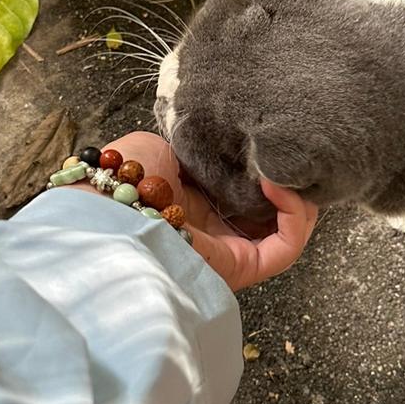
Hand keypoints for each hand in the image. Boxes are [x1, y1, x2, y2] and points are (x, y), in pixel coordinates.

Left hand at [95, 132, 317, 291]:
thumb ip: (202, 145)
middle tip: (294, 157)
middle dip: (291, 186)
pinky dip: (293, 215)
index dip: (266, 170)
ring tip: (289, 169)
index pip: (244, 192)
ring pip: (285, 234)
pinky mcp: (239, 269)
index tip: (273, 145)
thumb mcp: (167, 148)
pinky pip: (286, 248)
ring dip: (298, 200)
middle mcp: (212, 234)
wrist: (106, 209)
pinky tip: (277, 184)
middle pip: (270, 216)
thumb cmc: (126, 177)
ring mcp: (228, 255)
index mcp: (191, 205)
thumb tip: (229, 135)